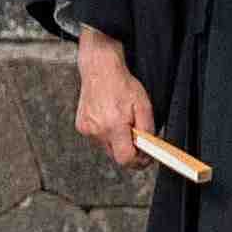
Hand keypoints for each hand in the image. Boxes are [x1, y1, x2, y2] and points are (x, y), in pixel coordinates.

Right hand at [73, 30, 156, 170]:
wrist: (100, 70)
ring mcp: (87, 129)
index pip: (125, 159)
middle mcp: (97, 130)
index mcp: (113, 125)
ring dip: (118, 142)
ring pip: (107, 148)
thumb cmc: (122, 85)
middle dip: (129, 152)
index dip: (138, 161)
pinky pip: (98, 139)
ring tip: (122, 123)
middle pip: (116, 156)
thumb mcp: (144, 106)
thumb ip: (147, 131)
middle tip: (138, 140)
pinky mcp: (81, 126)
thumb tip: (149, 149)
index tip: (146, 157)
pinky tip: (110, 119)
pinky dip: (107, 134)